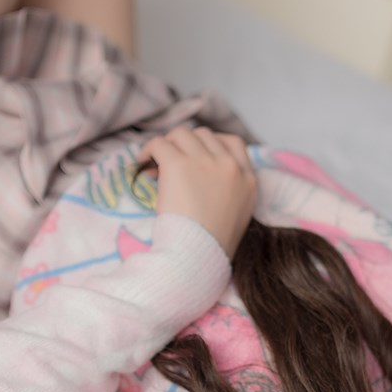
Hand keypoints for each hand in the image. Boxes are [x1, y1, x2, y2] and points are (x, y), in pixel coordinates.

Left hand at [140, 126, 255, 258]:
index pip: (234, 143)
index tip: (195, 157)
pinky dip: (149, 151)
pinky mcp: (179, 164)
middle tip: (171, 165)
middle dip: (186, 146)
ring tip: (155, 165)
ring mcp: (205, 162)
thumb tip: (201, 180)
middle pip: (204, 135)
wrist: (197, 256)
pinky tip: (143, 165)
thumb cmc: (212, 247)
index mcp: (248, 180)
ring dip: (168, 146)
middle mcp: (230, 166)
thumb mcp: (236, 217)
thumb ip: (229, 193)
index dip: (210, 145)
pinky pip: (159, 143)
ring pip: (181, 134)